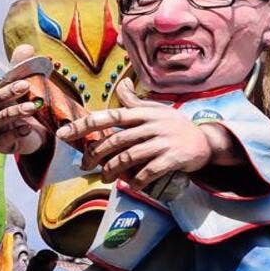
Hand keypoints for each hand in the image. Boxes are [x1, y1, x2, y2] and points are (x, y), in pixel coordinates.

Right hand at [0, 44, 49, 154]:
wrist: (41, 131)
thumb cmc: (25, 104)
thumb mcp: (27, 83)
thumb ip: (23, 67)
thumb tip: (26, 48)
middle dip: (6, 92)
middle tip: (25, 85)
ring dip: (14, 112)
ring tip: (33, 106)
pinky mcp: (3, 145)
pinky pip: (2, 142)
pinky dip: (15, 134)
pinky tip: (27, 128)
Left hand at [57, 79, 214, 189]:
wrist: (206, 142)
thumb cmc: (175, 126)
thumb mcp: (156, 111)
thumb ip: (135, 102)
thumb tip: (121, 85)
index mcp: (144, 113)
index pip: (109, 116)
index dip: (84, 125)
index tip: (63, 133)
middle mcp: (152, 125)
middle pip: (116, 141)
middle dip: (95, 155)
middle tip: (85, 166)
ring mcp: (163, 141)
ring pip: (129, 157)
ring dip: (112, 171)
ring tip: (105, 178)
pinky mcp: (173, 158)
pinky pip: (149, 171)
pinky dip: (137, 181)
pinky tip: (132, 185)